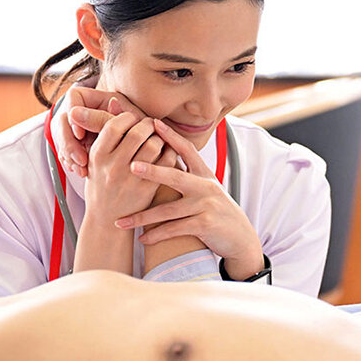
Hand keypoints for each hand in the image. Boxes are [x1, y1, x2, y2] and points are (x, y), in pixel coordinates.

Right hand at [54, 85, 148, 176]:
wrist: (145, 149)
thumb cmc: (141, 130)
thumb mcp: (123, 124)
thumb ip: (102, 118)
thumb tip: (74, 112)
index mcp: (97, 97)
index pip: (74, 96)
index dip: (74, 115)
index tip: (80, 135)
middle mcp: (83, 108)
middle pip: (61, 119)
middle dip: (68, 142)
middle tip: (81, 160)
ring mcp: (76, 125)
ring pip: (60, 137)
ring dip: (68, 154)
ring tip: (82, 169)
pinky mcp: (75, 142)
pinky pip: (64, 151)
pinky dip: (70, 161)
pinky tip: (81, 171)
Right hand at [84, 113, 177, 225]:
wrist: (107, 221)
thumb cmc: (101, 184)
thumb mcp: (96, 159)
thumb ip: (106, 131)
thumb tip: (115, 101)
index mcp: (97, 156)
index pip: (116, 125)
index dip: (127, 117)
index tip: (132, 120)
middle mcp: (113, 167)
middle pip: (138, 132)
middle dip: (148, 124)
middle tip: (150, 126)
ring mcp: (131, 179)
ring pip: (154, 145)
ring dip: (160, 137)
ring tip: (158, 139)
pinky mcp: (148, 189)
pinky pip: (167, 162)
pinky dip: (170, 152)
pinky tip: (167, 153)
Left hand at [115, 119, 263, 278]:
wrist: (239, 237)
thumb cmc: (216, 210)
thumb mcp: (206, 188)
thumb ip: (188, 174)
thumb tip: (163, 156)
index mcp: (204, 174)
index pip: (187, 150)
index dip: (171, 135)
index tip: (153, 122)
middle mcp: (206, 187)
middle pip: (176, 176)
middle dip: (152, 171)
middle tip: (131, 166)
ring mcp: (206, 206)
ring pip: (169, 210)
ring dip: (143, 217)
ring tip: (121, 221)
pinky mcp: (205, 225)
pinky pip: (175, 229)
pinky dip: (157, 235)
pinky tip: (142, 238)